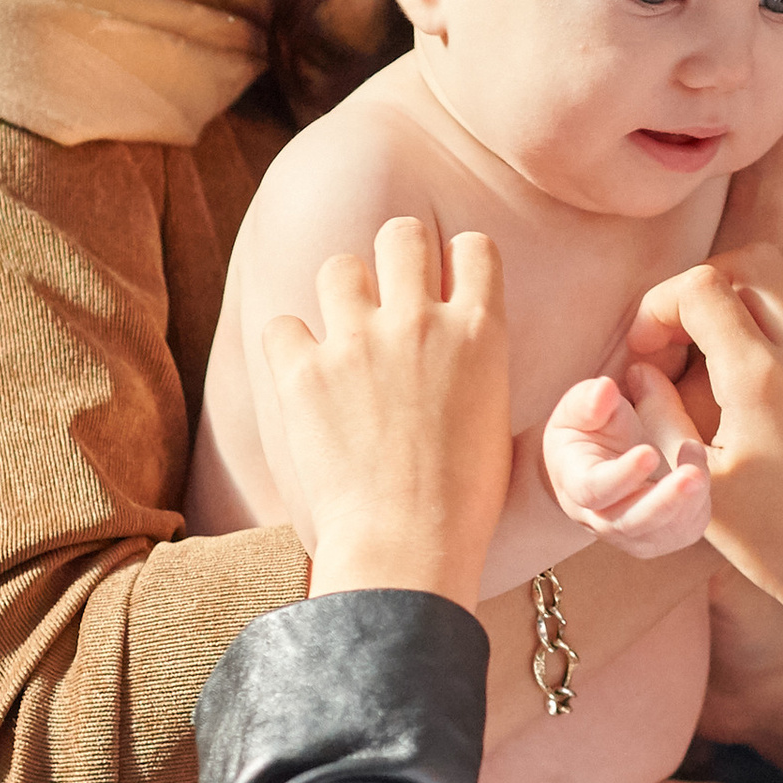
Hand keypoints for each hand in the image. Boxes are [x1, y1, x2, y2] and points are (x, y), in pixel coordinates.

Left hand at [259, 218, 508, 608]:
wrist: (406, 549)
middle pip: (402, 234)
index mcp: (480, 332)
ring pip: (339, 267)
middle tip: (389, 299)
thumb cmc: (462, 504)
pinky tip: (304, 374)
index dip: (456, 262)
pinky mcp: (304, 372)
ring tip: (345, 337)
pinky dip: (290, 345)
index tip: (445, 288)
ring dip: (342, 295)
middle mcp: (420, 322)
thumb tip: (464, 340)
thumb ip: (480, 362)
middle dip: (395, 257)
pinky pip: (283, 324)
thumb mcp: (498, 419)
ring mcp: (358, 342)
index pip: (473, 247)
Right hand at [542, 366, 712, 553]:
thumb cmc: (587, 428)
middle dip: (662, 502)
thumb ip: (590, 400)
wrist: (598, 459)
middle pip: (629, 522)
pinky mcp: (661, 536)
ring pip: (660, 533)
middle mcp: (599, 517)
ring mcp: (630, 533)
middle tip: (692, 476)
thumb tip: (606, 389)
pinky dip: (696, 505)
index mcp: (575, 482)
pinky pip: (682, 531)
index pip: (594, 489)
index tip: (649, 452)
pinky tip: (698, 466)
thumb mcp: (580, 408)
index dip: (621, 476)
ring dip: (685, 505)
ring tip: (699, 472)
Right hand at [623, 243, 782, 634]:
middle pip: (758, 260)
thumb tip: (640, 372)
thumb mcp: (696, 482)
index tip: (648, 349)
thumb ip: (660, 415)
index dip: (660, 305)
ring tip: (743, 327)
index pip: (702, 288)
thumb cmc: (772, 541)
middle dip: (711, 279)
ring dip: (771, 284)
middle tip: (690, 326)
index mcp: (759, 379)